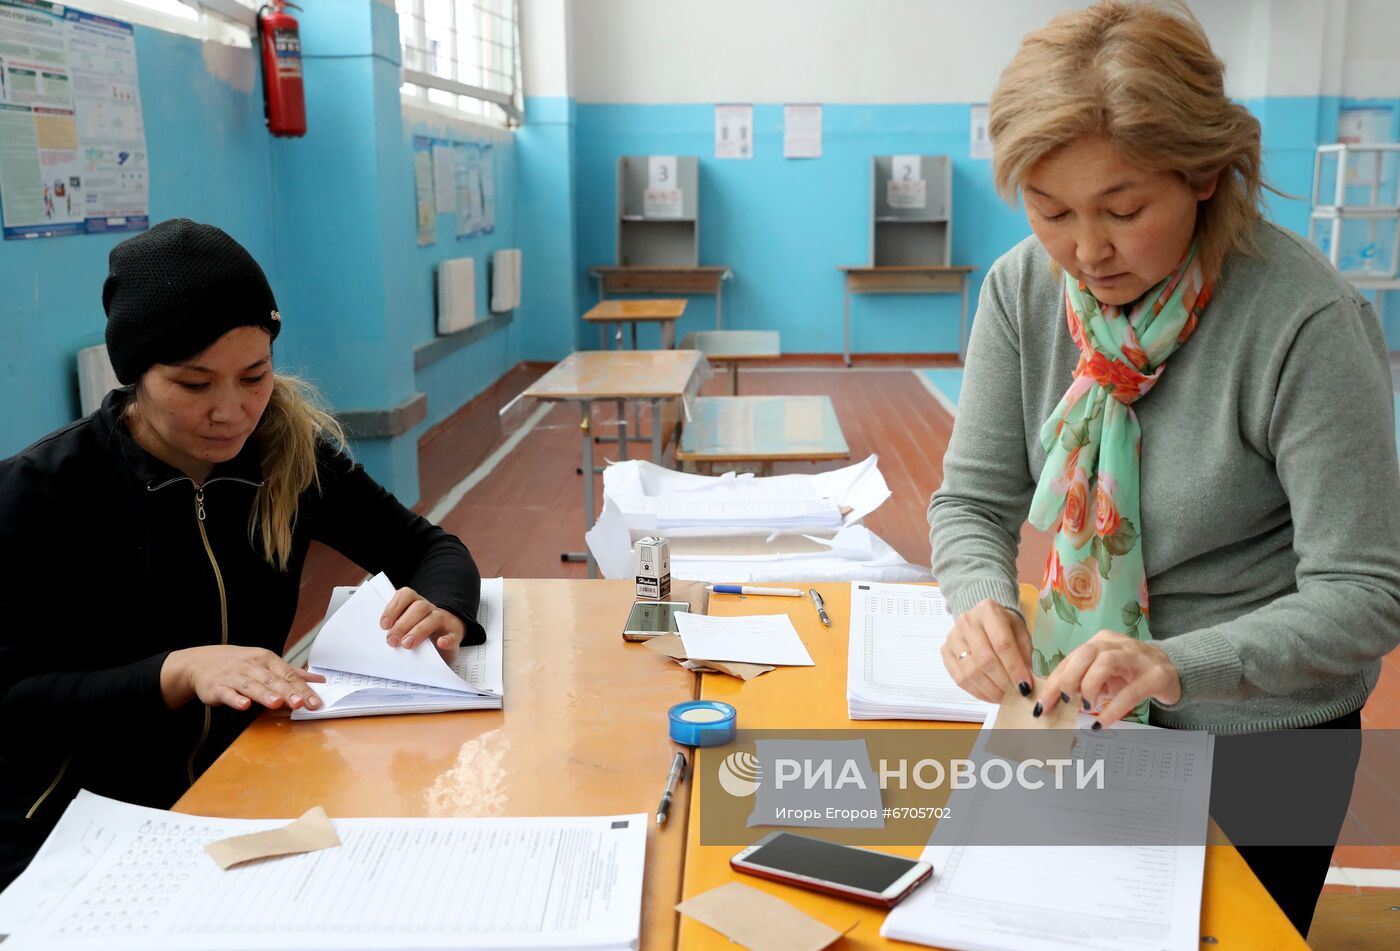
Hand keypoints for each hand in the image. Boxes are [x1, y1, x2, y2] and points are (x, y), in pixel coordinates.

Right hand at [161, 645, 325, 711]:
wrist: (201, 661)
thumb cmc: (241, 663)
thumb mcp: (267, 663)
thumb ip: (292, 673)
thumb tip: (319, 680)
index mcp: (267, 659)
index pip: (288, 675)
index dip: (303, 689)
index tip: (315, 702)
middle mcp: (252, 666)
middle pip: (272, 680)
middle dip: (287, 692)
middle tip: (300, 703)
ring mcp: (233, 676)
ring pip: (251, 686)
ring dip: (264, 694)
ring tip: (277, 703)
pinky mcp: (216, 687)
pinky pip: (227, 693)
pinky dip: (235, 699)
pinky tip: (244, 705)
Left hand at [381, 586, 465, 660]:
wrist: (446, 638)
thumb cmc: (420, 633)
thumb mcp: (406, 627)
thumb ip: (395, 628)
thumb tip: (384, 638)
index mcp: (415, 604)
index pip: (405, 595)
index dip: (393, 608)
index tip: (384, 625)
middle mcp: (430, 609)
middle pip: (419, 607)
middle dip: (403, 624)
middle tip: (392, 641)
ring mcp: (444, 621)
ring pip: (434, 618)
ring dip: (419, 631)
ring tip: (407, 645)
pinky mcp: (454, 635)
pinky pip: (453, 635)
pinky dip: (447, 639)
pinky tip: (441, 644)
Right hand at [942, 599, 1034, 703]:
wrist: (983, 619)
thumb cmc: (1005, 627)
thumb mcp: (1021, 632)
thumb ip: (1024, 654)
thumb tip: (1025, 681)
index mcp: (988, 610)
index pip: (1002, 643)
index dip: (1015, 668)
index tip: (1025, 686)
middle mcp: (967, 621)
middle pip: (985, 659)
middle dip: (1003, 682)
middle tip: (1016, 694)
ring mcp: (953, 636)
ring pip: (970, 671)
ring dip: (990, 689)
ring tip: (1004, 697)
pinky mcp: (945, 651)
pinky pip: (959, 678)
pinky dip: (976, 692)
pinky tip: (990, 695)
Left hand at [1035, 630, 1181, 727]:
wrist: (1175, 670)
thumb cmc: (1132, 673)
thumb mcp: (1105, 673)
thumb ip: (1084, 680)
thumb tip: (1058, 698)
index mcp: (1100, 641)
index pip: (1071, 659)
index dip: (1053, 682)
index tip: (1040, 705)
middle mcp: (1117, 644)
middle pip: (1085, 653)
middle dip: (1068, 678)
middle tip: (1065, 701)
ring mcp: (1137, 658)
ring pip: (1105, 662)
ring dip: (1090, 685)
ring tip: (1087, 705)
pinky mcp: (1155, 676)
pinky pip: (1130, 692)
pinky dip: (1112, 709)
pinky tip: (1102, 723)